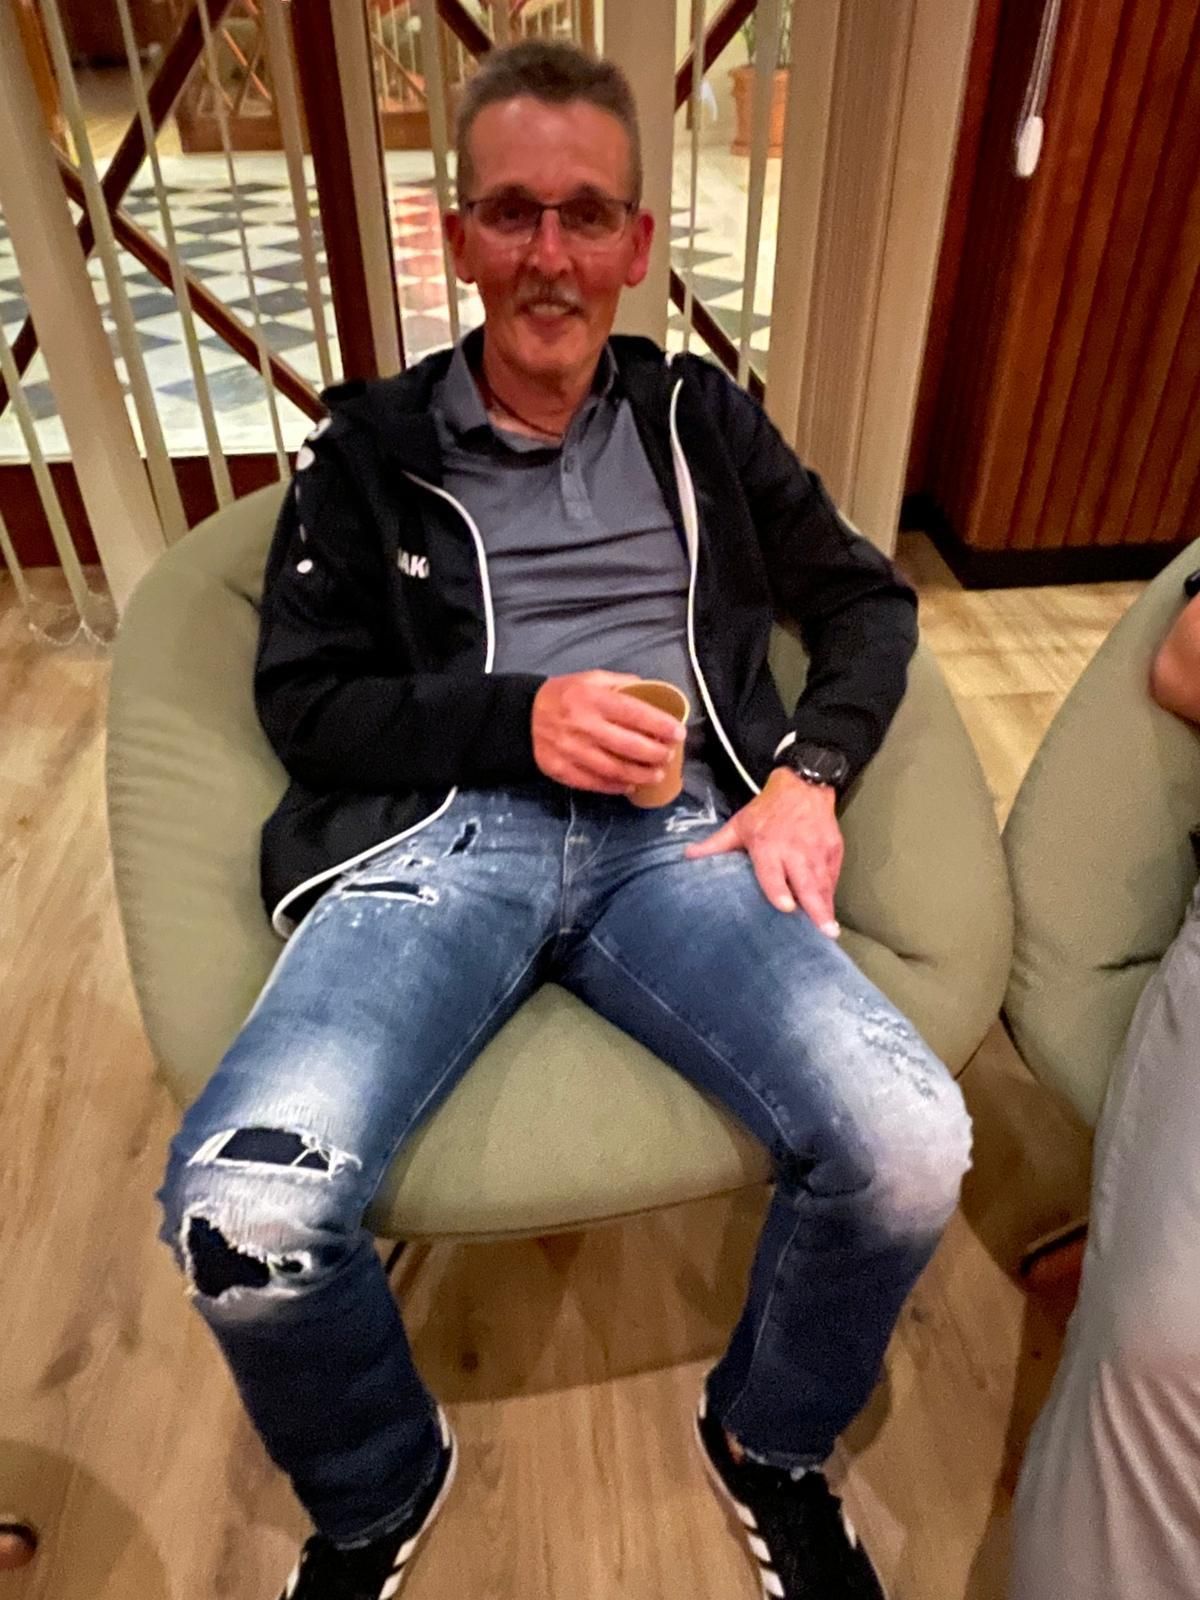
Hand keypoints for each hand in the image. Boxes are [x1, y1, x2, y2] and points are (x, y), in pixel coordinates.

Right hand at [532, 670, 686, 793]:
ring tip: (657, 775)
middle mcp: (583, 726)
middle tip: (669, 755)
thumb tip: (654, 693)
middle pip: (629, 746)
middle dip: (656, 754)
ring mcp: (572, 751)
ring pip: (615, 770)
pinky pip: (595, 783)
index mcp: (593, 699)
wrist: (522, 717)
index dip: (660, 725)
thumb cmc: (563, 695)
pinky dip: (616, 786)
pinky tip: (630, 784)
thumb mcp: (590, 678)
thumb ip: (621, 684)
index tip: (678, 733)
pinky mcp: (562, 770)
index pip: (635, 714)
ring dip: (641, 775)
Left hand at [685, 767, 843, 933]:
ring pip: (823, 882)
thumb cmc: (767, 810)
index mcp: (768, 845)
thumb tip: (687, 856)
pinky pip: (833, 875)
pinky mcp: (834, 849)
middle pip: (806, 882)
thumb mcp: (739, 825)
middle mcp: (795, 850)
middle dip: (816, 908)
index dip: (779, 889)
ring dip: (826, 907)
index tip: (786, 907)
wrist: (803, 785)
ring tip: (829, 932)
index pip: (774, 872)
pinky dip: (831, 893)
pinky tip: (829, 911)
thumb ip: (716, 845)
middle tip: (824, 932)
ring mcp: (817, 850)